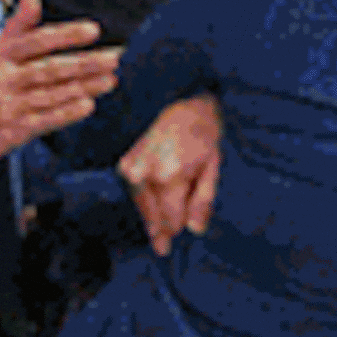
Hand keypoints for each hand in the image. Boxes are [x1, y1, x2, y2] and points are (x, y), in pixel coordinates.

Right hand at [0, 0, 118, 162]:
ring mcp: (7, 107)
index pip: (37, 40)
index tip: (93, 30)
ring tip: (109, 80)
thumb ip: (18, 24)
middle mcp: (3, 80)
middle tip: (114, 57)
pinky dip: (67, 113)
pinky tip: (87, 105)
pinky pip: (44, 121)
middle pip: (51, 68)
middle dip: (86, 63)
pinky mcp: (11, 132)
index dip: (66, 35)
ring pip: (52, 94)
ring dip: (84, 87)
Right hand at [119, 93, 221, 251]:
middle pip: (155, 220)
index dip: (183, 224)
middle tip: (184, 195)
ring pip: (145, 210)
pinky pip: (138, 196)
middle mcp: (144, 176)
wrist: (182, 105)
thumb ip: (202, 202)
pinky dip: (150, 198)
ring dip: (159, 209)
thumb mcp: (212, 169)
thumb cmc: (202, 136)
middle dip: (170, 218)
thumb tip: (195, 231)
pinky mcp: (124, 167)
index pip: (170, 223)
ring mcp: (131, 171)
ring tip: (175, 183)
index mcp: (169, 177)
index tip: (191, 214)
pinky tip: (162, 184)